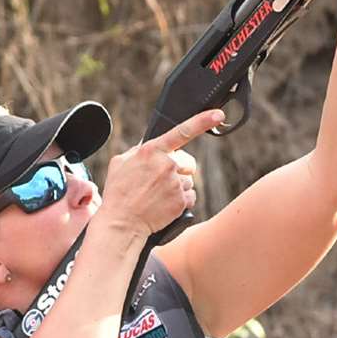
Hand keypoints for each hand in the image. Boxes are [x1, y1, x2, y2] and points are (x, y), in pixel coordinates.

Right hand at [98, 109, 224, 235]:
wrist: (121, 223)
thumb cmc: (118, 193)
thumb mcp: (120, 163)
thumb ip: (138, 150)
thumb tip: (150, 145)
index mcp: (151, 151)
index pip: (182, 131)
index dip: (203, 121)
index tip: (218, 114)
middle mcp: (166, 165)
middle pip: (187, 162)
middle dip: (178, 170)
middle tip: (159, 181)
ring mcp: (175, 183)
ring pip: (188, 181)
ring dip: (177, 187)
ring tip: (157, 196)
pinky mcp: (181, 201)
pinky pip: (190, 196)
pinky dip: (180, 201)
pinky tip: (164, 205)